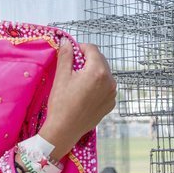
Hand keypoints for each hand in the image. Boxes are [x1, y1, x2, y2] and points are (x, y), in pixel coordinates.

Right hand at [39, 39, 116, 160]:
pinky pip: (106, 87)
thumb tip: (66, 42)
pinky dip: (97, 85)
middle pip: (100, 60)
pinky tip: (85, 93)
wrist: (65, 130)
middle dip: (87, 60)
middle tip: (73, 68)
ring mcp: (112, 93)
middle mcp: (110, 81)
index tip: (71, 54)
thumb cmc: (61, 103)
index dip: (80, 48)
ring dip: (93, 72)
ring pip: (104, 74)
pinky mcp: (111, 103)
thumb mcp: (62, 76)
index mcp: (98, 71)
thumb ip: (66, 56)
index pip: (92, 49)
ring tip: (78, 82)